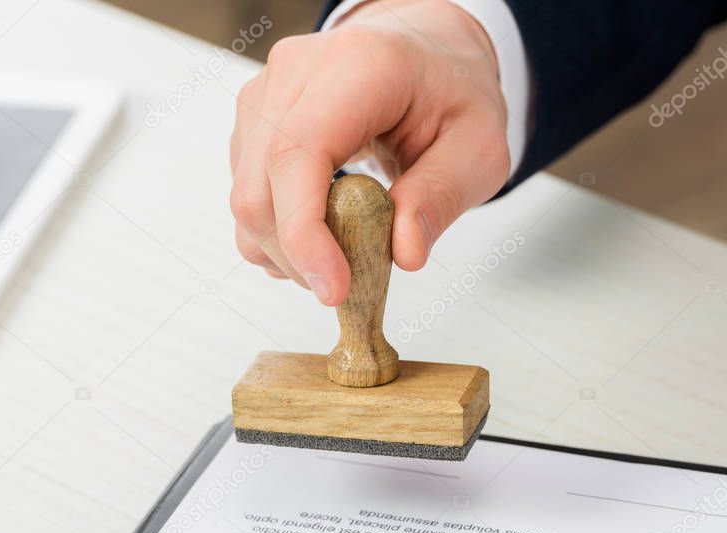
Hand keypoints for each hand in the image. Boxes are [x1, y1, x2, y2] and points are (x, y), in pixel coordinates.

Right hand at [229, 0, 509, 304]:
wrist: (425, 51)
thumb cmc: (452, 91)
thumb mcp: (479, 146)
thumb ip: (442, 196)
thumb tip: (405, 253)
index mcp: (357, 66)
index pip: (298, 154)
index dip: (304, 232)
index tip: (334, 288)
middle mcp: (295, 74)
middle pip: (260, 189)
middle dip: (299, 257)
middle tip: (351, 286)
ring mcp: (265, 98)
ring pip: (247, 201)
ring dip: (289, 251)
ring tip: (346, 256)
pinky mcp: (254, 124)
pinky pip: (249, 197)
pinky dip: (281, 234)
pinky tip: (325, 234)